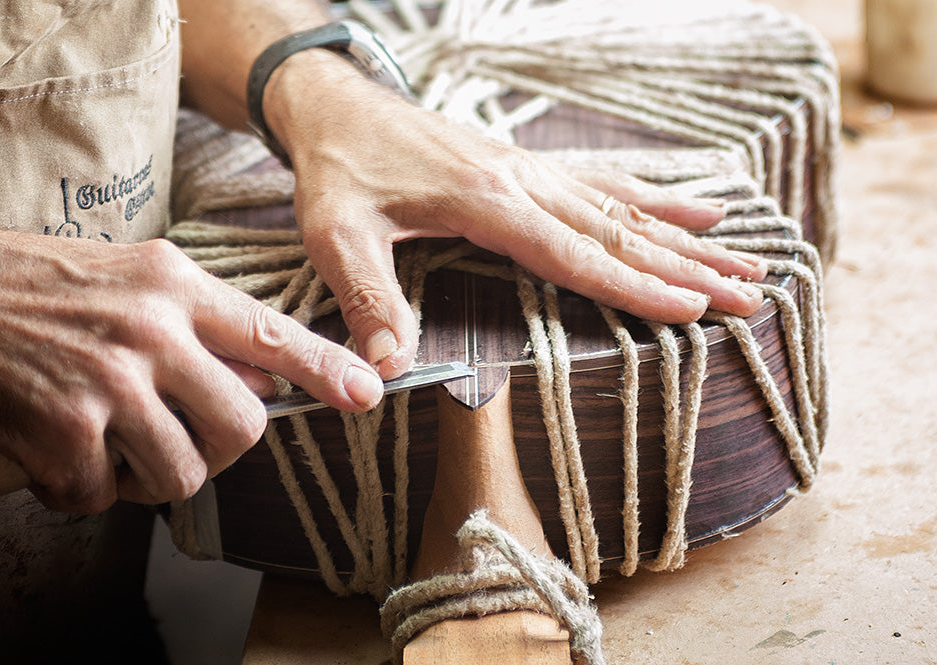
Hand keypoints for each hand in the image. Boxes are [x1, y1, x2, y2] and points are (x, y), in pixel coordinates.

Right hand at [0, 231, 382, 511]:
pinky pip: (104, 497)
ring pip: (182, 474)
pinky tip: (56, 453)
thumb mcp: (134, 276)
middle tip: (180, 438)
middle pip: (241, 426)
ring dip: (149, 476)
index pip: (271, 333)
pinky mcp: (63, 434)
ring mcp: (109, 384)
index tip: (365, 395)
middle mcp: (152, 333)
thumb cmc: (36, 285)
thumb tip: (263, 373)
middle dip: (219, 448)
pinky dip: (83, 489)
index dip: (325, 370)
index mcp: (174, 286)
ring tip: (111, 446)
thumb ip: (201, 322)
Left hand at [271, 56, 766, 379]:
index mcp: (485, 201)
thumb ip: (368, 298)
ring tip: (746, 259)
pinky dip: (656, 198)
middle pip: (619, 230)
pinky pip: (604, 183)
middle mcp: (523, 181)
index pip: (575, 253)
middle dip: (687, 268)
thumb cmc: (335, 172)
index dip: (635, 288)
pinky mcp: (525, 166)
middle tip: (750, 293)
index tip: (695, 312)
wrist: (334, 106)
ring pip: (624, 208)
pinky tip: (697, 205)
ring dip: (686, 239)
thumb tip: (389, 370)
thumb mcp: (337, 236)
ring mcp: (530, 169)